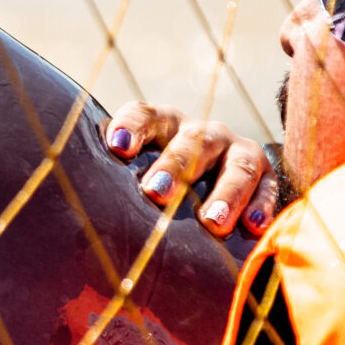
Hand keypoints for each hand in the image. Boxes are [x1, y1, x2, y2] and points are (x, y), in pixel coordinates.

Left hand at [103, 101, 275, 236]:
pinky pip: (270, 188)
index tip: (117, 147)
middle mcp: (203, 134)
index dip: (132, 126)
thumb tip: (75, 227)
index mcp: (165, 128)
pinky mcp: (268, 176)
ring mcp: (238, 152)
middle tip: (157, 193)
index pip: (146, 116)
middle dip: (176, 165)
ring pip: (239, 165)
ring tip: (213, 223)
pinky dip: (263, 206)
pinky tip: (254, 228)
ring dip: (226, 193)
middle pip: (193, 141)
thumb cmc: (162, 192)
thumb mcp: (138, 181)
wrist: (217, 190)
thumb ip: (114, 189)